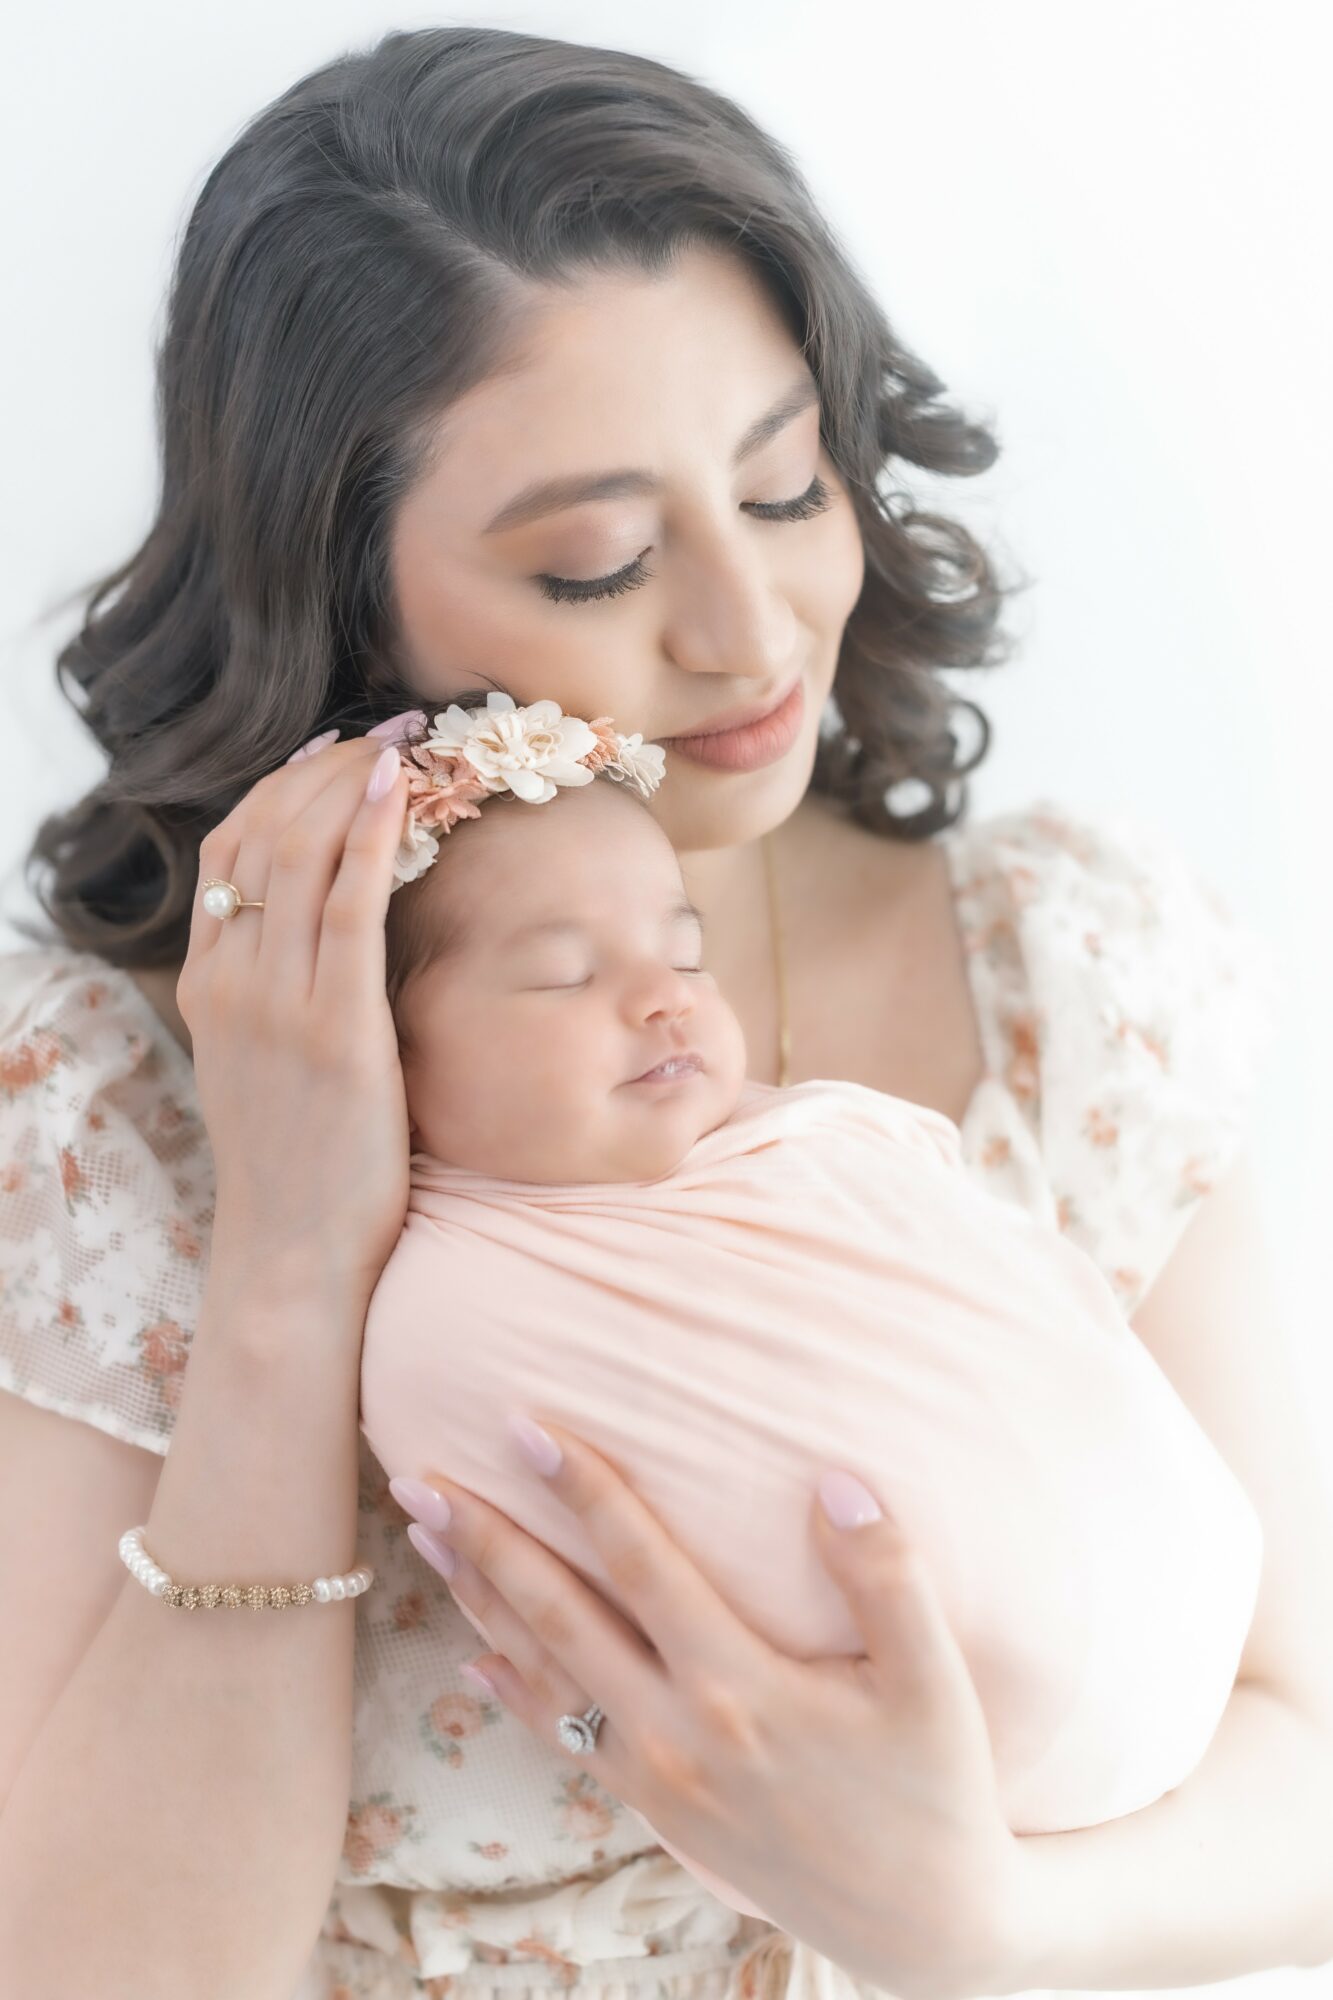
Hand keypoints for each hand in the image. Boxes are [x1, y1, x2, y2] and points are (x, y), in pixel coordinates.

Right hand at [177, 729, 411, 1306]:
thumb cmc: (303, 1166)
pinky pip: (349, 905)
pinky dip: (371, 834)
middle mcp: (230, 981)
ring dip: (352, 782)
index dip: (280, 789)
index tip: (334, 751)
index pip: (230, 853)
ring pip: (299, 854)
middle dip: (323, 767)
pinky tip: (401, 789)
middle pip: (261, 835)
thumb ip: (284, 996)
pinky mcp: (334, 1027)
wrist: (293, 1252)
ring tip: (402, 741)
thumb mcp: (270, 1066)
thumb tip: (335, 940)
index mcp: (210, 985)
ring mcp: (276, 1003)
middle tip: (384, 728)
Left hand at [395, 1420, 1027, 1999]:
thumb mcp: (935, 1684)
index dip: (581, 1489)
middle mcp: (678, 1731)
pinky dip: (512, 1695)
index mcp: (740, 1687)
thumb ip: (888, 1575)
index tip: (522, 1425)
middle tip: (416, 1476)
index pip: (639, 1563)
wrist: (927, 1932)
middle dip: (484, 1541)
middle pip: (557, 1616)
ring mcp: (658, 1779)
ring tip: (426, 1539)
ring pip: (544, 1674)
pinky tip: (474, 1661)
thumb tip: (834, 1478)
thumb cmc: (937, 1792)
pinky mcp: (658, 1812)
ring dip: (479, 1602)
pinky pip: (564, 1742)